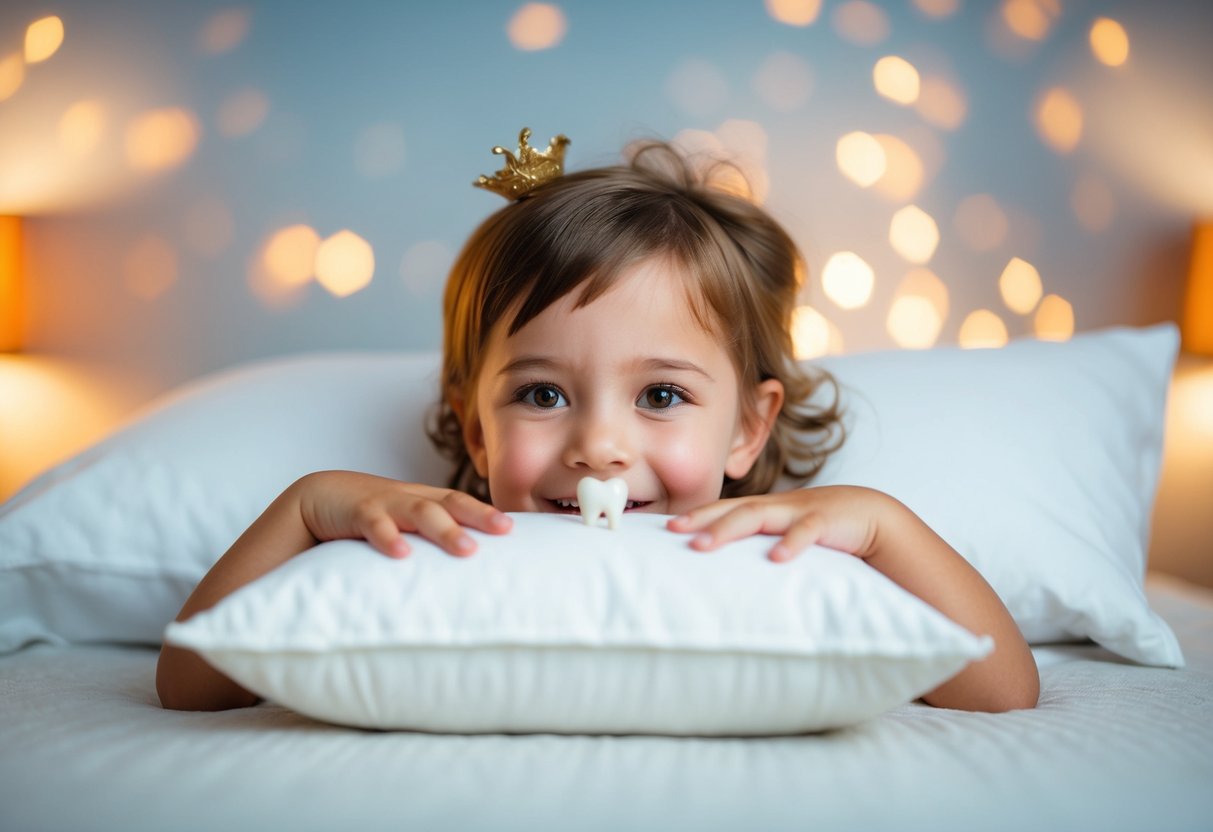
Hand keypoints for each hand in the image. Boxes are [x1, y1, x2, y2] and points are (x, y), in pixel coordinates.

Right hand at [297, 470, 511, 557]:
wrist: (315, 496)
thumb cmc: (365, 518)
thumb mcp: (399, 525)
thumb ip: (425, 541)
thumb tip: (460, 572)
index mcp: (421, 501)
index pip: (460, 503)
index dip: (486, 512)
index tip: (514, 528)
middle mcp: (407, 498)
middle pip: (449, 503)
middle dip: (478, 515)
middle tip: (504, 530)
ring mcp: (382, 502)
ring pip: (419, 512)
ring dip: (444, 530)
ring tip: (467, 550)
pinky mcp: (354, 511)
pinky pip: (373, 523)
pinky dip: (388, 536)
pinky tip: (402, 554)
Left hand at [667, 485, 893, 562]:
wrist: (871, 514)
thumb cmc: (823, 527)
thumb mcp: (787, 533)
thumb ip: (760, 546)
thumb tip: (728, 572)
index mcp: (766, 509)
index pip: (723, 508)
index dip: (696, 515)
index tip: (665, 527)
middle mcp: (777, 507)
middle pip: (732, 509)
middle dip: (700, 519)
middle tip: (673, 531)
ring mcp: (799, 511)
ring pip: (758, 515)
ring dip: (727, 529)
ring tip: (702, 545)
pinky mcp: (826, 520)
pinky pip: (806, 530)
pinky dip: (791, 543)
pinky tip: (777, 558)